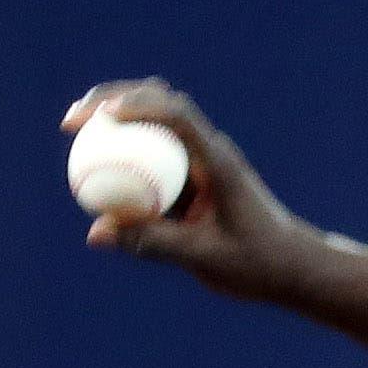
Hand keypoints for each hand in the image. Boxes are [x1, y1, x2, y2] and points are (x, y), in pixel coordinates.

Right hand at [60, 79, 318, 304]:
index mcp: (218, 161)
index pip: (175, 115)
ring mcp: (202, 159)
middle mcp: (210, 150)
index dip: (134, 107)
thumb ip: (153, 244)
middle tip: (73, 119)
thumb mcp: (204, 258)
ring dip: (117, 115)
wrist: (293, 267)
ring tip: (75, 127)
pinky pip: (155, 153)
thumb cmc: (258, 263)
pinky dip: (126, 150)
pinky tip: (95, 161)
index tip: (99, 118)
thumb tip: (96, 233)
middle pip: (159, 101)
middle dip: (113, 99)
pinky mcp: (195, 175)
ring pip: (155, 120)